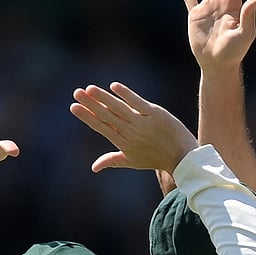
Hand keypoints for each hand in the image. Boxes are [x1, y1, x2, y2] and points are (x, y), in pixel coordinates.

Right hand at [69, 82, 198, 173]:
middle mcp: (130, 133)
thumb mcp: (132, 161)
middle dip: (90, 104)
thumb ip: (112, 161)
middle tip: (76, 93)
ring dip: (104, 98)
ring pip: (119, 108)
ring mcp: (143, 123)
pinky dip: (126, 95)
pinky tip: (114, 86)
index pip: (101, 126)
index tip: (73, 107)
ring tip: (90, 89)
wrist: (182, 157)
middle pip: (107, 115)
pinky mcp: (155, 114)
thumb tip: (93, 168)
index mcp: (123, 142)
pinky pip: (138, 103)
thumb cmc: (155, 158)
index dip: (87, 116)